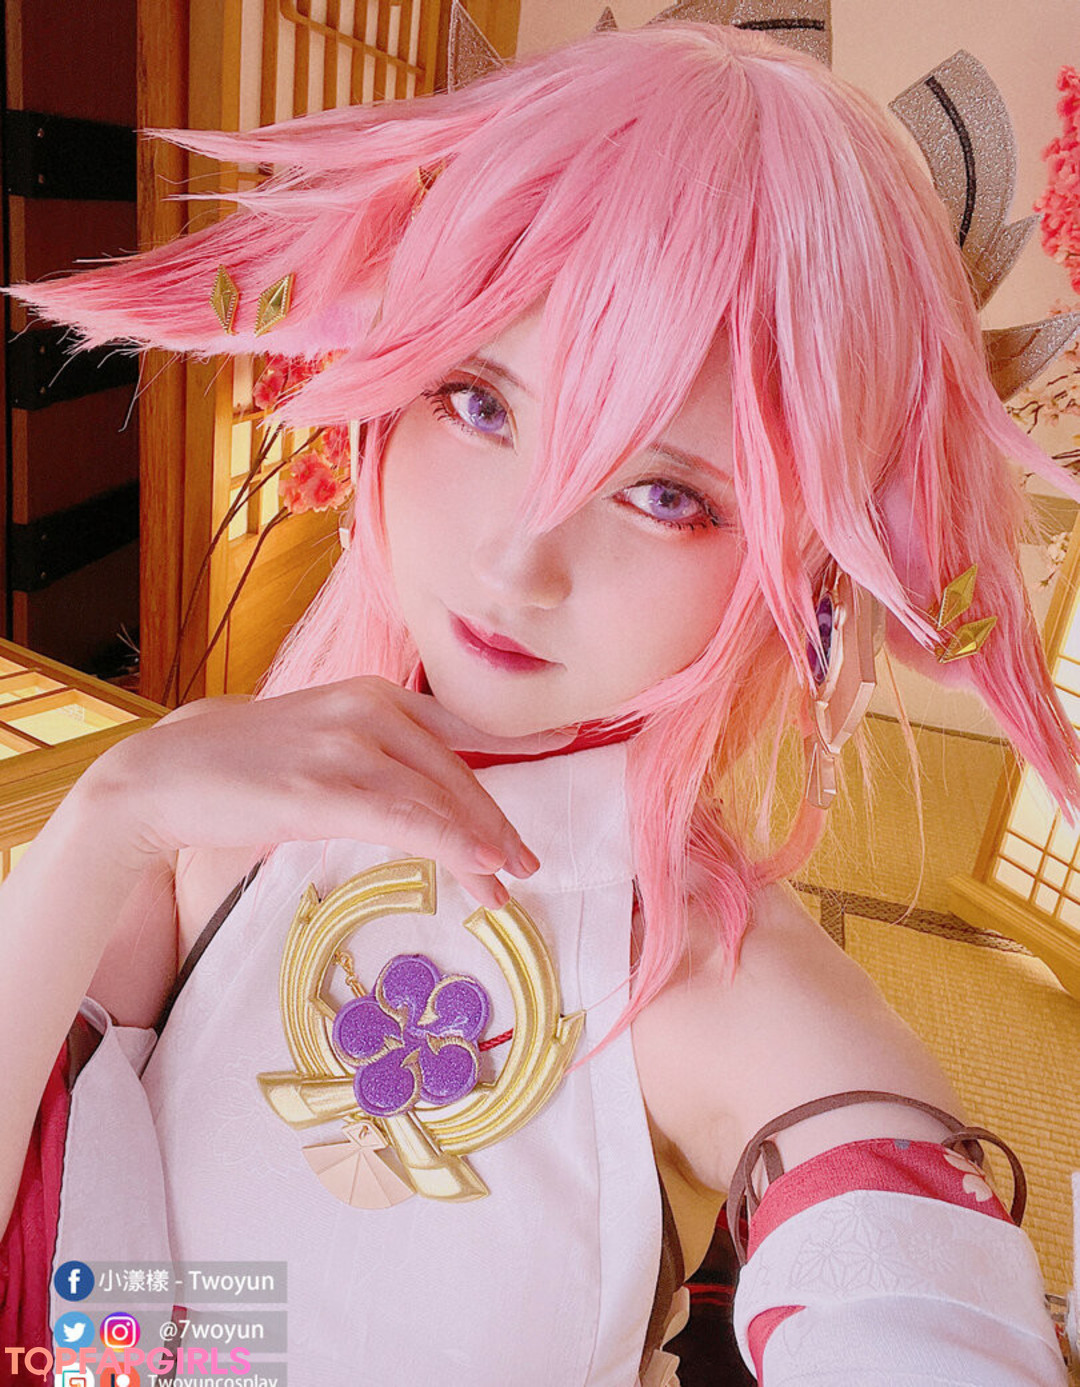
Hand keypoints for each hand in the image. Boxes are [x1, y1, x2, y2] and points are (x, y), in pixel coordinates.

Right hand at [92, 678, 570, 907]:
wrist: (172, 769)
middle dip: (499, 822)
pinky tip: (479, 864)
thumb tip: (433, 797)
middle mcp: (373, 710)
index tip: (565, 749)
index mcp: (379, 696)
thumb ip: (382, 756)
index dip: (517, 746)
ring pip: (439, 799)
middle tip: (529, 864)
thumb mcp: (330, 741)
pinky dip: (450, 842)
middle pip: (460, 772)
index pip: (463, 730)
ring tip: (508, 884)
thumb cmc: (253, 761)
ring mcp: (349, 745)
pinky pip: (404, 819)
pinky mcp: (324, 787)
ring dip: (482, 845)